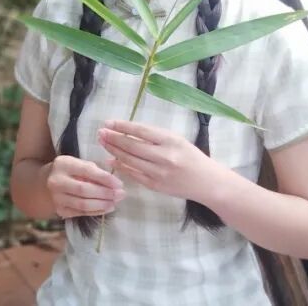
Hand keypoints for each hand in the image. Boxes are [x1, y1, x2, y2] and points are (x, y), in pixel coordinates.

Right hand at [46, 155, 125, 218]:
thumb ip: (93, 170)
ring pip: (83, 204)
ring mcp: (57, 198)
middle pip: (85, 190)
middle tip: (121, 194)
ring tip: (115, 203)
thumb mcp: (77, 163)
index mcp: (63, 164)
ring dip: (102, 205)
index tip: (119, 183)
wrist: (42, 184)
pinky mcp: (59, 210)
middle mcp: (57, 181)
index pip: (87, 171)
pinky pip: (80, 213)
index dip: (105, 178)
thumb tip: (114, 182)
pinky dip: (96, 212)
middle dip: (106, 193)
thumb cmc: (67, 171)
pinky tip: (106, 208)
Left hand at [97, 119, 222, 203]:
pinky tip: (111, 160)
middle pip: (132, 146)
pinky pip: (133, 174)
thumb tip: (129, 132)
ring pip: (130, 160)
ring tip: (103, 142)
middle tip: (100, 132)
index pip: (140, 131)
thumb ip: (155, 136)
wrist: (207, 182)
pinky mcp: (155, 185)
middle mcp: (163, 156)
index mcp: (170, 140)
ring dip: (113, 150)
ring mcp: (158, 172)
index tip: (108, 122)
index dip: (122, 126)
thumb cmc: (191, 157)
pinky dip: (121, 167)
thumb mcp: (177, 139)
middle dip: (113, 138)